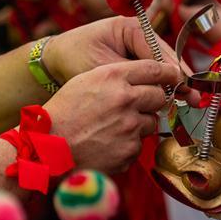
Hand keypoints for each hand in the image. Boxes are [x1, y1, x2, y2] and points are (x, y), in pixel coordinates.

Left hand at [42, 17, 198, 104]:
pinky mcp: (135, 59)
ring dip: (173, 84)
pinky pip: (153, 73)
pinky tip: (172, 101)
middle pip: (166, 58)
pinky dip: (161, 86)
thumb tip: (158, 90)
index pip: (159, 51)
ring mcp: (138, 46)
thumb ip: (130, 77)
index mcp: (131, 27)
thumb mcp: (101, 68)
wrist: (54, 60)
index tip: (184, 90)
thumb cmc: (73, 58)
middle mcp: (139, 33)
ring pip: (162, 67)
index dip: (173, 73)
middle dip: (179, 79)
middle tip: (194, 98)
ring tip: (189, 101)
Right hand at [44, 60, 179, 171]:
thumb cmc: (63, 113)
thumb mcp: (85, 80)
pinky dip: (127, 145)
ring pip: (151, 122)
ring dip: (139, 125)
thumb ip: (118, 76)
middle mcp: (125, 99)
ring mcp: (129, 127)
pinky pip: (139, 145)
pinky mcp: (129, 151)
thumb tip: (147, 79)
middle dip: (152, 100)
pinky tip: (106, 143)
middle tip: (135, 106)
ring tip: (112, 128)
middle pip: (159, 96)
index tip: (174, 76)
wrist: (46, 149)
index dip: (168, 72)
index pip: (155, 69)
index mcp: (113, 77)